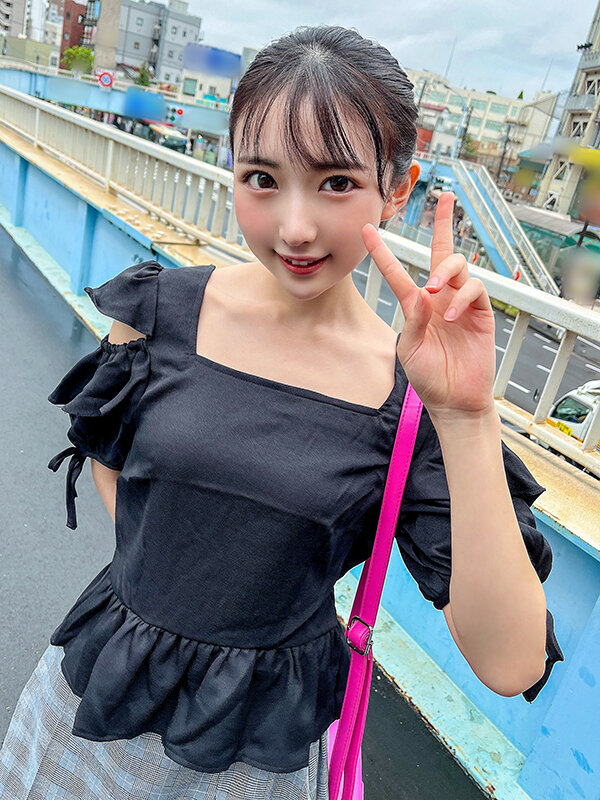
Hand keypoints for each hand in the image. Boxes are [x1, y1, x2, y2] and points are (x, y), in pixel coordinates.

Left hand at [362, 193, 495, 421]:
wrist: (454, 401)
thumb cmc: (430, 377)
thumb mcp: (411, 349)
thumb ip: (414, 321)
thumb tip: (422, 293)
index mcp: (417, 306)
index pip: (399, 272)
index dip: (383, 252)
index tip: (367, 229)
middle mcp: (440, 298)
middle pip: (443, 253)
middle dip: (444, 223)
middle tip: (444, 201)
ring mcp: (461, 304)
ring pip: (458, 266)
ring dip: (445, 272)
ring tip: (433, 290)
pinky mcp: (481, 314)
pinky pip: (474, 291)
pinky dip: (461, 297)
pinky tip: (449, 313)